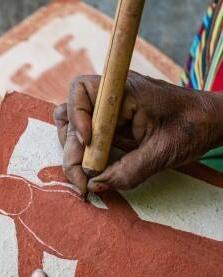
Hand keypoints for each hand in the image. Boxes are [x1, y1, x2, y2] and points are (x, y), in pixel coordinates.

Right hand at [54, 71, 222, 193]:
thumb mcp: (163, 153)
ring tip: (83, 174)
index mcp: (126, 91)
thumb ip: (129, 171)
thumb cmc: (194, 127)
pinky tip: (90, 170)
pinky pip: (84, 136)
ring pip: (70, 125)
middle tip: (81, 180)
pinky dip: (80, 153)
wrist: (211, 122)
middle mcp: (111, 98)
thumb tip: (95, 185)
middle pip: (69, 115)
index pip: (81, 90)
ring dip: (71, 150)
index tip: (86, 142)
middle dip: (71, 150)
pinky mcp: (110, 125)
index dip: (76, 116)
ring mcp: (108, 112)